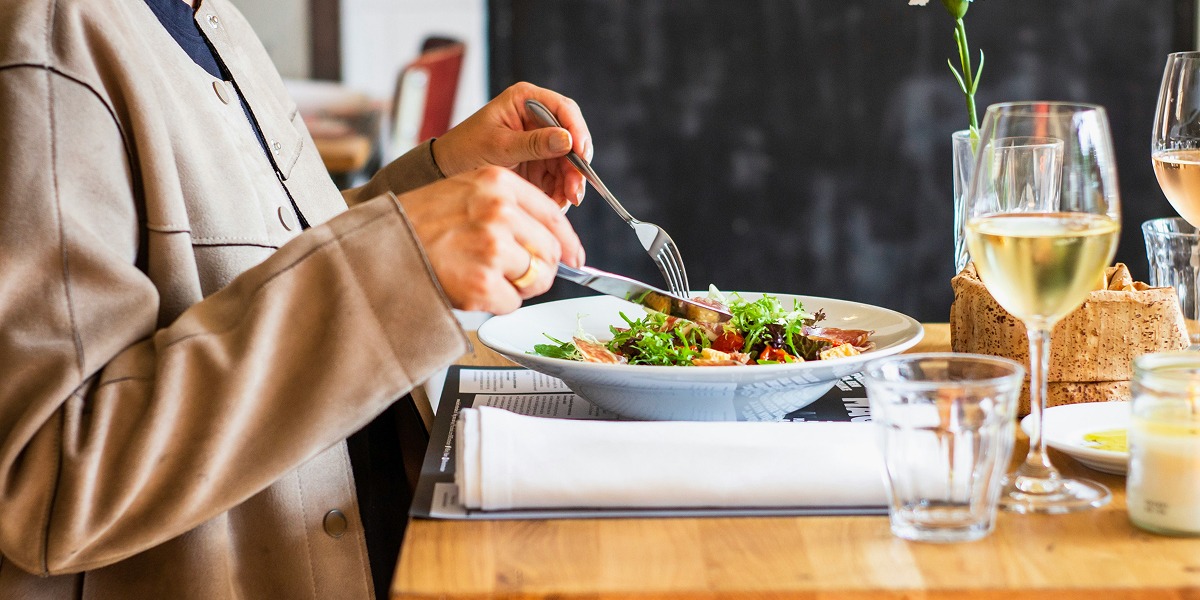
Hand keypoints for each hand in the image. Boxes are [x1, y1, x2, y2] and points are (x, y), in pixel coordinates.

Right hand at [395, 166, 584, 313]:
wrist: (378, 247)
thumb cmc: (418, 222)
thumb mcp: (464, 191)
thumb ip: (507, 206)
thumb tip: (553, 239)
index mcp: (497, 183)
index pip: (554, 216)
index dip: (569, 243)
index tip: (575, 258)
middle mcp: (499, 211)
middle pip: (551, 252)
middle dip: (540, 269)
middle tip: (516, 275)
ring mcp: (492, 248)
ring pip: (536, 279)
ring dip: (516, 286)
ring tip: (483, 277)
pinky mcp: (482, 283)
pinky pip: (513, 303)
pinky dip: (496, 303)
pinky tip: (470, 289)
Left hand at [432, 82, 592, 208]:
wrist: (447, 170)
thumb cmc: (466, 148)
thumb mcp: (499, 146)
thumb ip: (533, 143)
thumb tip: (567, 140)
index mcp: (526, 100)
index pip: (563, 109)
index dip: (577, 130)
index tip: (581, 153)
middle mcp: (537, 118)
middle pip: (571, 138)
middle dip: (575, 165)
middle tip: (575, 190)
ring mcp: (540, 141)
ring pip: (568, 161)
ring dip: (570, 182)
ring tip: (564, 202)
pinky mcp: (539, 162)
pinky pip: (558, 176)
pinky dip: (560, 191)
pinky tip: (556, 203)